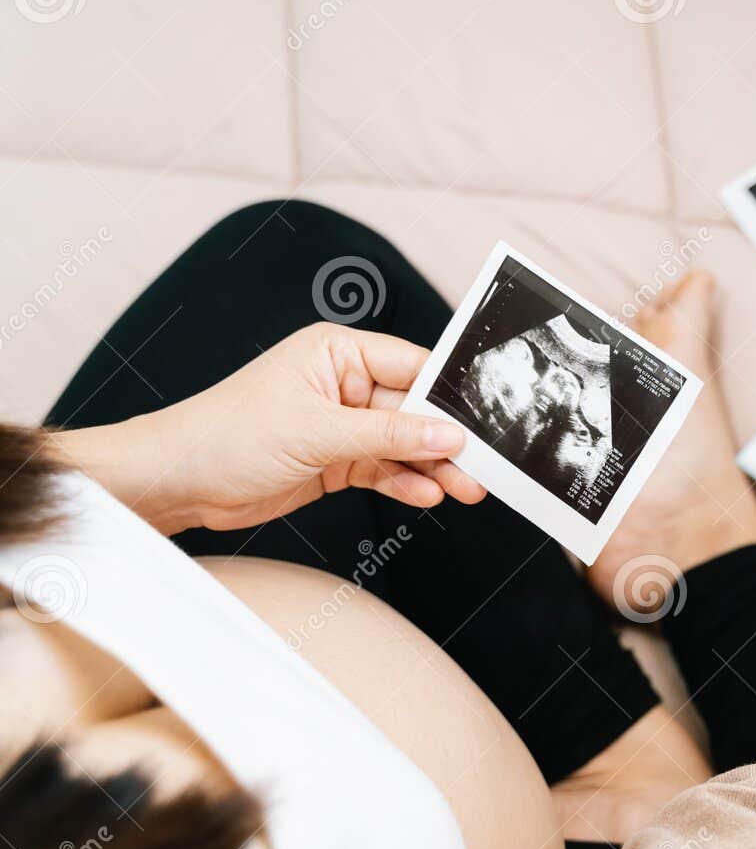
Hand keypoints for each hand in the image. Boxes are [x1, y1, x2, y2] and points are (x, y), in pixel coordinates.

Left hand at [52, 323, 485, 533]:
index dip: (449, 394)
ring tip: (465, 489)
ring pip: (404, 445)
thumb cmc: (227, 435)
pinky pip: (384, 470)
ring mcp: (341, 425)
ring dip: (433, 468)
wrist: (178, 482)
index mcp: (337, 353)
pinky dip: (405, 484)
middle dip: (445, 440)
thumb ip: (388, 435)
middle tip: (482, 465)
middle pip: (414, 411)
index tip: (483, 420)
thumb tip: (447, 435)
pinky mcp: (336, 461)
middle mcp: (343, 385)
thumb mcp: (316, 431)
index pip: (412, 366)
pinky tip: (427, 495)